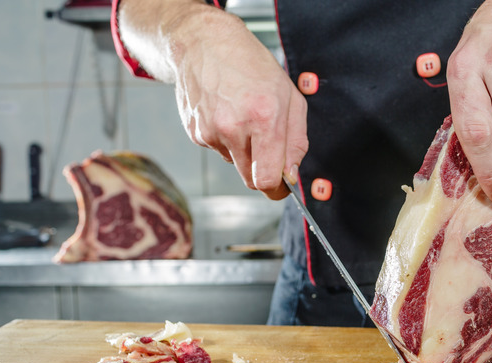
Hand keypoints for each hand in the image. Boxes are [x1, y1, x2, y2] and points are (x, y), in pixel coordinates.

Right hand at [168, 6, 307, 198]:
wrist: (205, 43)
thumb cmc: (251, 66)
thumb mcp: (290, 97)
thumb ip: (297, 141)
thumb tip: (291, 175)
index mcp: (264, 117)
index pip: (267, 179)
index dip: (277, 190)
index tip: (282, 187)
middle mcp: (234, 127)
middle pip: (251, 180)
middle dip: (262, 171)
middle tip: (267, 146)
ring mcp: (210, 131)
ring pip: (235, 164)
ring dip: (244, 151)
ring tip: (243, 116)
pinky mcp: (195, 133)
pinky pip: (219, 150)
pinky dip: (226, 139)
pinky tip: (226, 113)